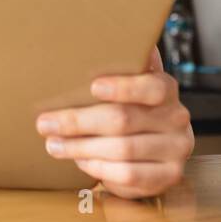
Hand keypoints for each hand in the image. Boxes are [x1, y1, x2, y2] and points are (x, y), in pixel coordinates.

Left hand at [35, 45, 194, 198]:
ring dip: (81, 148)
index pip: (151, 87)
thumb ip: (113, 67)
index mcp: (166, 89)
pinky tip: (79, 160)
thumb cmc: (130, 106)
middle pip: (124, 120)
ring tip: (54, 145)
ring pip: (122, 150)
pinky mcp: (168, 176)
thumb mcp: (126, 84)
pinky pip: (128, 175)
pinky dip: (99, 168)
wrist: (156, 146)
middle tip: (45, 123)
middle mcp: (176, 118)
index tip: (93, 86)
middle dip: (78, 122)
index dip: (123, 87)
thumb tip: (75, 44)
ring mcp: (176, 150)